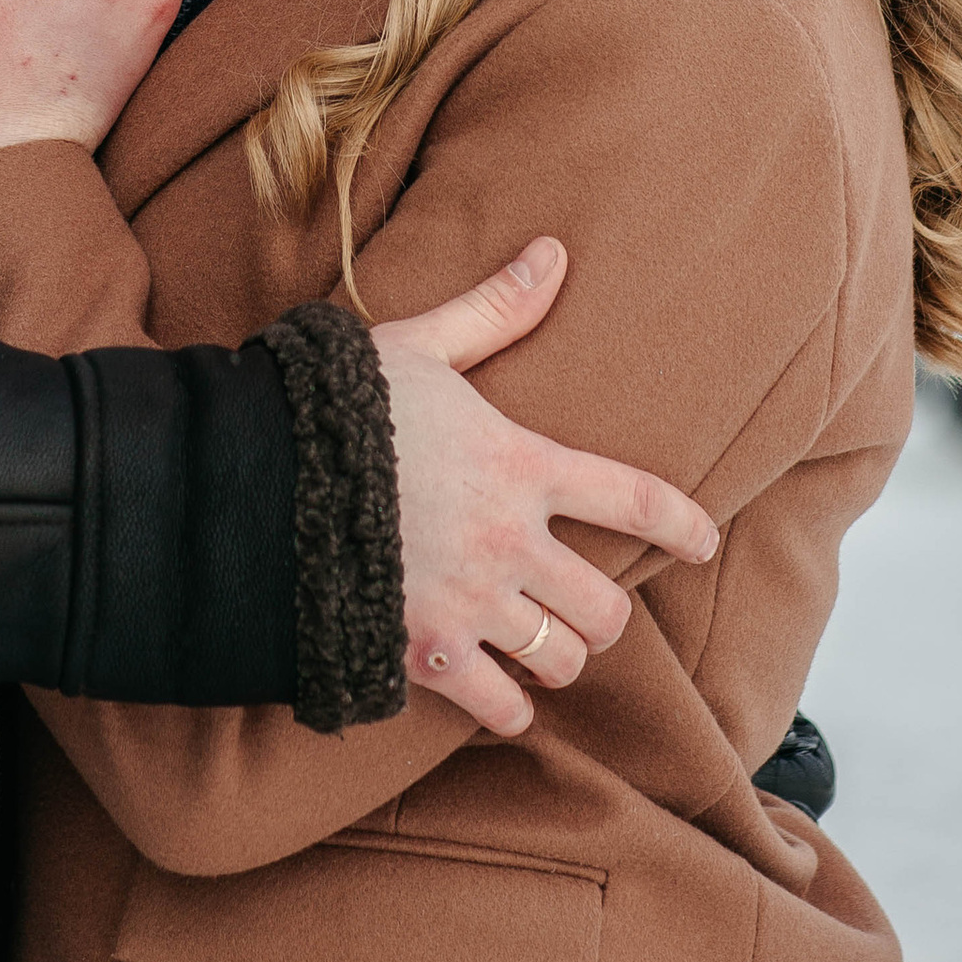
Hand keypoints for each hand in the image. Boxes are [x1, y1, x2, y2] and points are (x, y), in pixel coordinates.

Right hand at [373, 239, 719, 739]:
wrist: (256, 479)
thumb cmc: (338, 408)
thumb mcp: (420, 347)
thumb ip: (494, 310)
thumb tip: (553, 252)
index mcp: (518, 464)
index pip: (631, 498)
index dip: (680, 524)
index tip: (704, 540)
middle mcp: (509, 542)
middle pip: (605, 606)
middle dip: (603, 614)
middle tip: (585, 609)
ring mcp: (470, 603)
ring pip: (561, 658)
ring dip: (558, 658)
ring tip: (541, 648)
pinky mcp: (426, 654)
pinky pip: (500, 707)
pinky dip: (506, 708)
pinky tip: (497, 695)